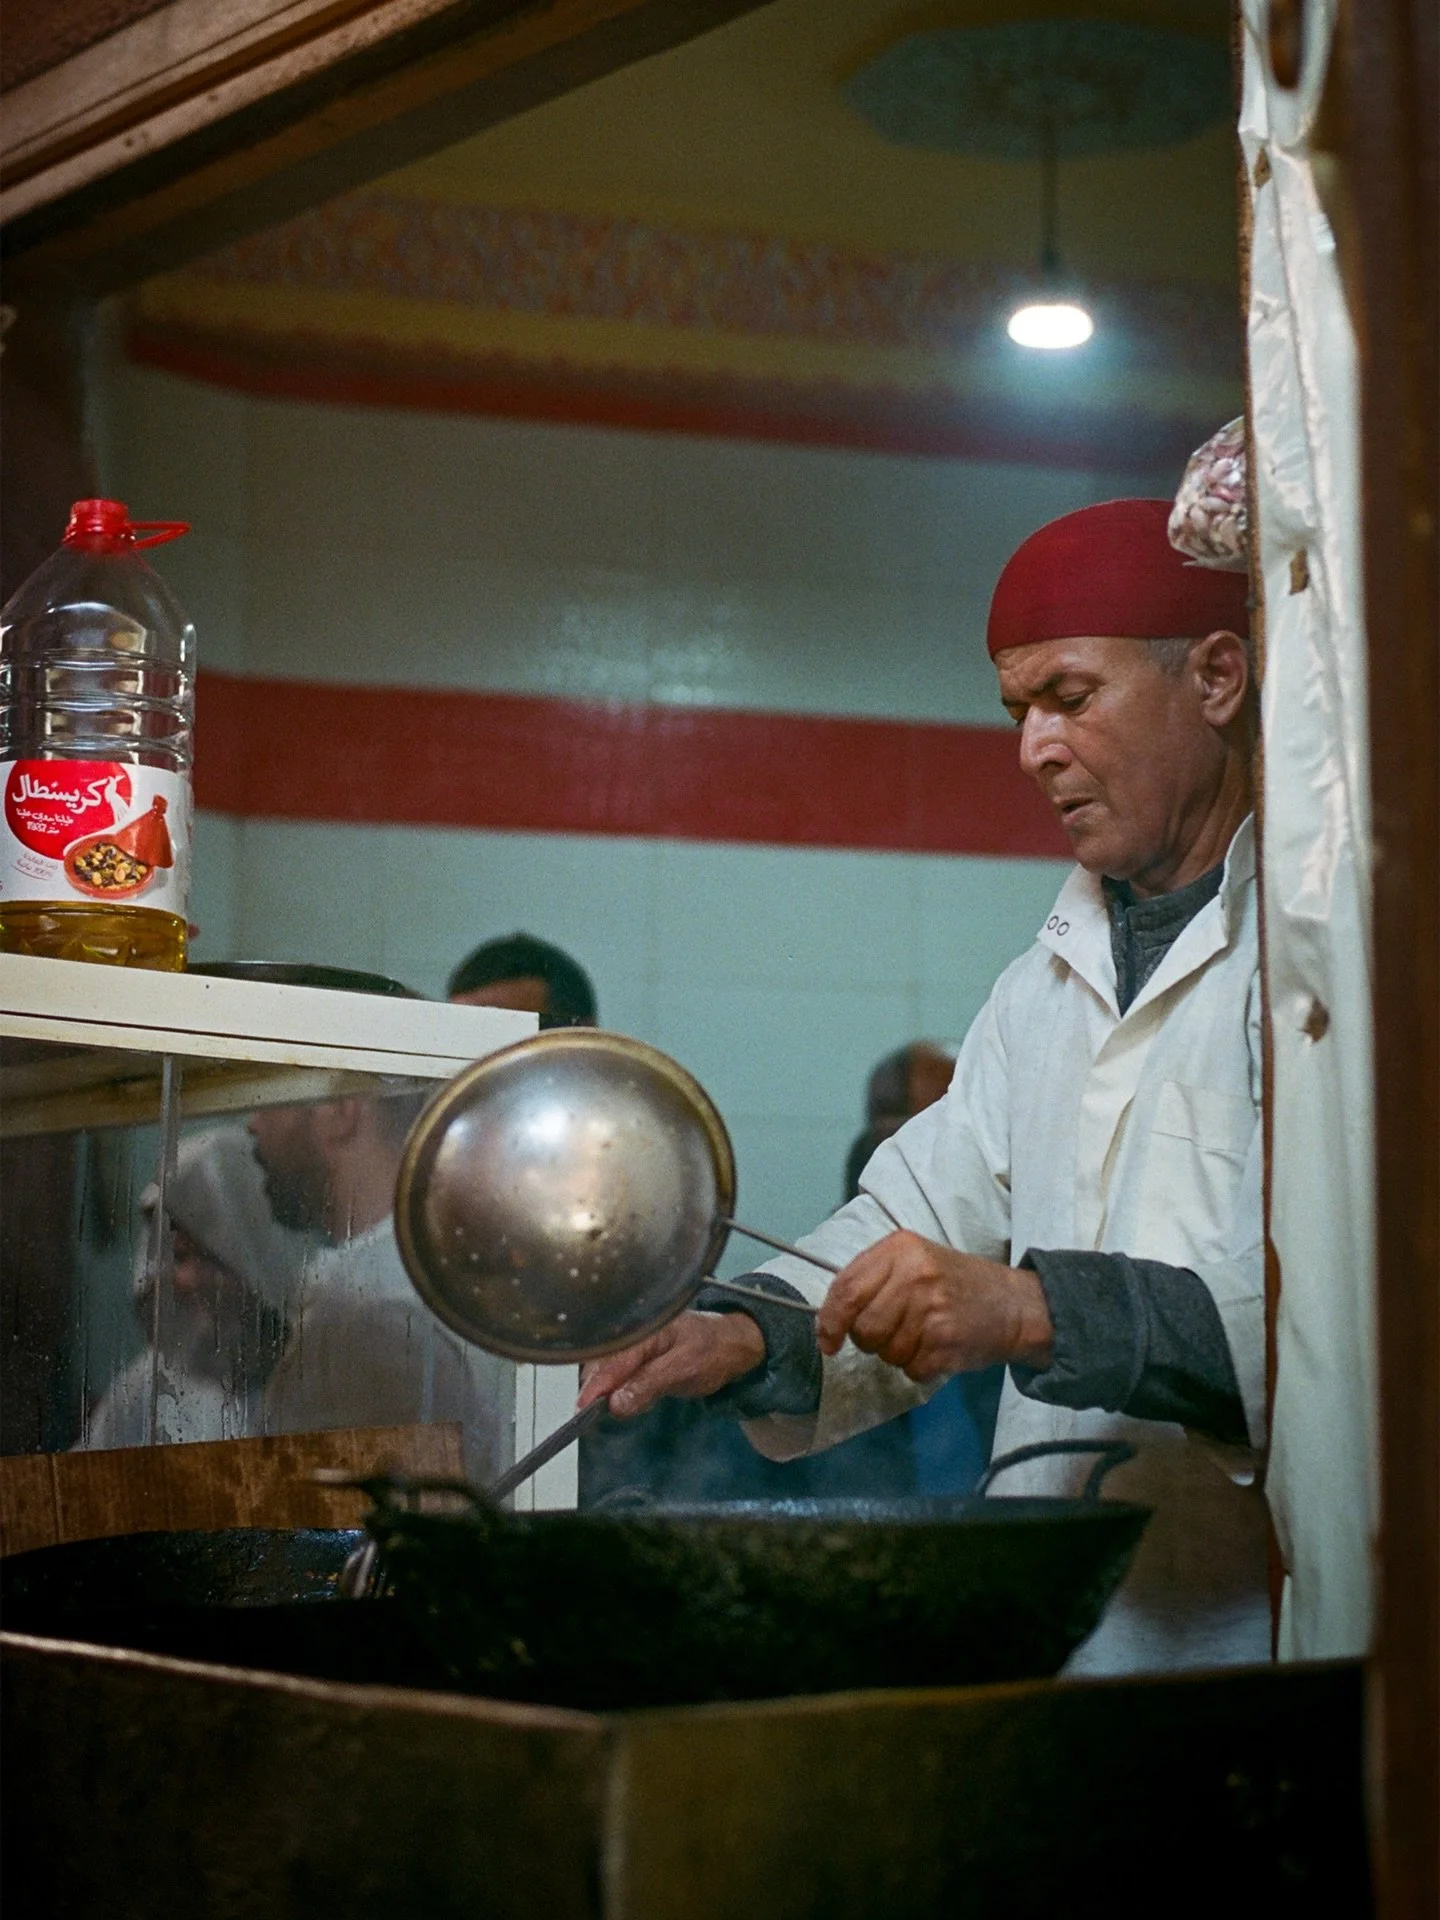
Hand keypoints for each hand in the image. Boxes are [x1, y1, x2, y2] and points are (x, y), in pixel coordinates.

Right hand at [578, 1310, 765, 1418]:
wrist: (734, 1345)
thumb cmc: (713, 1351)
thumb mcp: (683, 1368)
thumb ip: (648, 1384)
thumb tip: (616, 1404)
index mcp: (644, 1330)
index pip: (610, 1361)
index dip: (594, 1387)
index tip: (582, 1409)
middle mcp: (635, 1335)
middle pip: (602, 1366)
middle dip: (601, 1391)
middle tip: (610, 1411)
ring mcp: (636, 1347)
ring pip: (611, 1374)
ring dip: (613, 1393)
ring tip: (638, 1399)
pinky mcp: (641, 1359)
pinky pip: (623, 1378)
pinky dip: (626, 1392)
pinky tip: (640, 1397)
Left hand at [815, 1231, 1052, 1381]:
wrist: (1014, 1304)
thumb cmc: (954, 1282)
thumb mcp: (914, 1261)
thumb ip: (870, 1279)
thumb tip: (827, 1320)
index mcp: (900, 1249)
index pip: (846, 1289)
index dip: (829, 1321)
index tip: (828, 1341)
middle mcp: (915, 1275)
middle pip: (864, 1327)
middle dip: (869, 1340)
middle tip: (892, 1331)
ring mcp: (933, 1309)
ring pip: (885, 1352)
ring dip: (897, 1353)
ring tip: (921, 1335)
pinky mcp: (947, 1342)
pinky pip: (911, 1369)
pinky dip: (919, 1367)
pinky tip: (937, 1348)